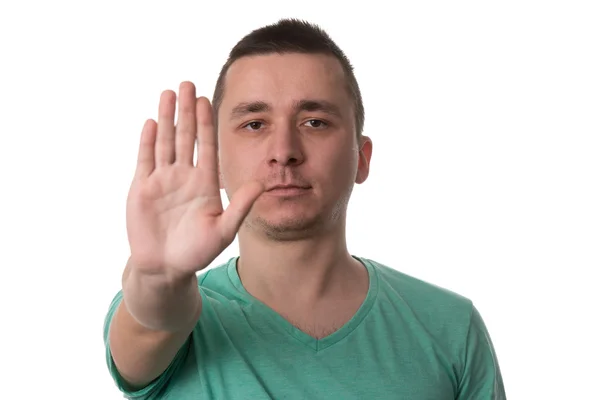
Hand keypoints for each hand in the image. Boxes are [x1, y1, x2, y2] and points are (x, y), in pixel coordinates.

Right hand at [125, 81, 263, 280]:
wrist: (165, 267)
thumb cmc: (196, 251)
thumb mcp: (223, 230)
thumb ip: (240, 207)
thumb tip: (261, 185)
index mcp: (205, 183)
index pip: (206, 146)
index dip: (207, 123)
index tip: (208, 100)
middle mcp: (184, 176)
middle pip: (186, 137)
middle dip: (187, 111)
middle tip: (188, 84)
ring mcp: (162, 180)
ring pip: (165, 142)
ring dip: (166, 118)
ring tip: (168, 93)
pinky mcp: (141, 189)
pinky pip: (146, 160)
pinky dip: (148, 142)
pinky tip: (151, 123)